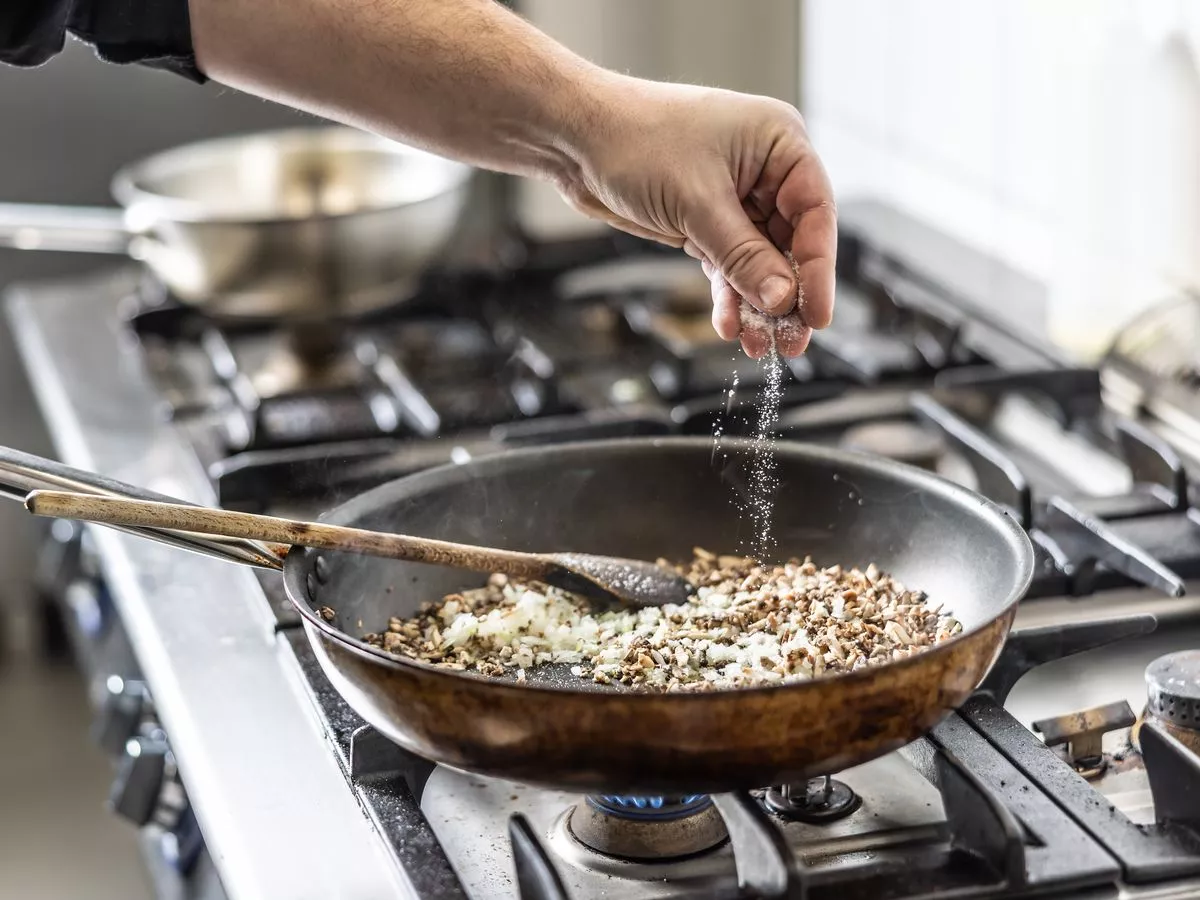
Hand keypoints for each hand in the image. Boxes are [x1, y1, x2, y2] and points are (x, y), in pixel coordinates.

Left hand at [559, 76, 836, 358]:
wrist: (576, 138)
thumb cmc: (635, 140)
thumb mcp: (697, 204)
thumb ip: (743, 256)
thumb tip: (783, 299)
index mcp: (779, 143)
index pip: (816, 213)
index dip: (819, 269)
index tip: (817, 315)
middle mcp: (764, 169)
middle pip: (792, 243)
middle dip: (788, 296)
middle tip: (791, 342)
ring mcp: (735, 197)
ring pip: (760, 261)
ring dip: (758, 304)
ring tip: (759, 344)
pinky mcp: (705, 220)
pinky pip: (729, 265)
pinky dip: (728, 295)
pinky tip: (730, 325)